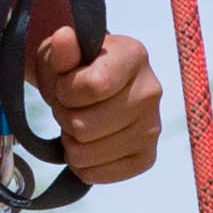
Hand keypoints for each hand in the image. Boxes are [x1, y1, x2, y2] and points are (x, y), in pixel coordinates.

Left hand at [26, 24, 161, 186]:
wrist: (90, 86)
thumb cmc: (74, 67)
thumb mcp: (60, 52)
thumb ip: (60, 49)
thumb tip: (64, 38)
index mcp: (134, 55)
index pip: (94, 86)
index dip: (66, 91)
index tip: (65, 84)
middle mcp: (151, 91)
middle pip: (85, 127)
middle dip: (64, 117)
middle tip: (69, 107)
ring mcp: (152, 127)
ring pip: (87, 154)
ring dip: (71, 142)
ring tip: (78, 122)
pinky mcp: (147, 157)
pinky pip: (99, 175)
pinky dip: (82, 164)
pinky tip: (87, 144)